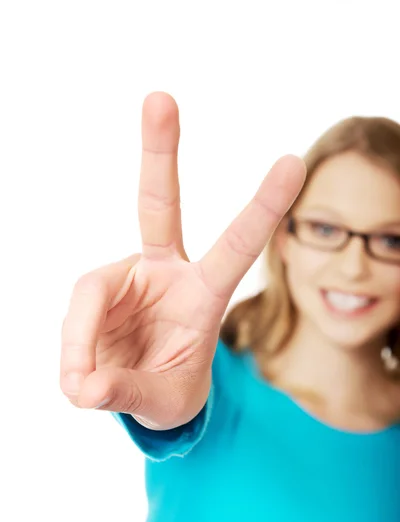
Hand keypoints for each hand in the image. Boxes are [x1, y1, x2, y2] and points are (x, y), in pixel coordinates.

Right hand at [60, 92, 305, 428]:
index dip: (261, 208)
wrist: (145, 392)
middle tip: (160, 98)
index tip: (290, 162)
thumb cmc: (171, 389)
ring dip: (81, 343)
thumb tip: (83, 386)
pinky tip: (80, 377)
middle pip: (158, 204)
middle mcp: (166, 272)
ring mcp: (128, 277)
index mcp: (205, 294)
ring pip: (90, 291)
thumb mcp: (163, 400)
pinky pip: (74, 314)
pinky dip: (71, 350)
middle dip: (160, 153)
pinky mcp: (97, 291)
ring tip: (85, 387)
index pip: (236, 247)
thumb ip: (128, 391)